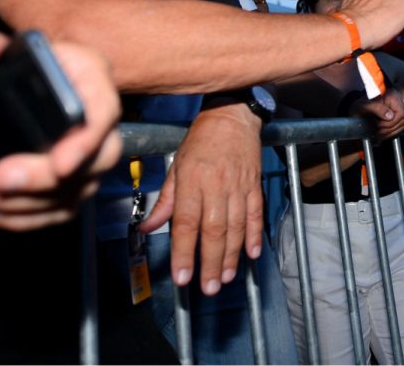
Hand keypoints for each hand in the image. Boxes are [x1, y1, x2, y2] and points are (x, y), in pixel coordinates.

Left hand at [0, 38, 122, 230]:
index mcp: (89, 75)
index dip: (88, 139)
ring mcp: (90, 155)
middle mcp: (99, 117)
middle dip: (46, 178)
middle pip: (97, 158)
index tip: (59, 164)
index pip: (104, 108)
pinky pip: (59, 210)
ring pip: (75, 190)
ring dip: (26, 202)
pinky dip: (23, 216)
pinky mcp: (74, 183)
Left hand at [140, 102, 262, 295]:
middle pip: (213, 230)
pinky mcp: (254, 184)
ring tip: (225, 277)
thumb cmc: (201, 140)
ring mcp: (238, 186)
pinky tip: (252, 253)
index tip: (182, 276)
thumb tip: (147, 227)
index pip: (185, 223)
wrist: (233, 115)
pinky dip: (255, 234)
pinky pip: (256, 213)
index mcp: (192, 181)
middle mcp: (216, 185)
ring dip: (231, 255)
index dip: (184, 251)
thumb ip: (164, 200)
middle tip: (207, 288)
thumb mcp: (176, 165)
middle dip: (210, 262)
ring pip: (236, 226)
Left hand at [355, 89, 403, 140]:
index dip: (390, 123)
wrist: (356, 111)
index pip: (401, 114)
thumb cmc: (359, 107)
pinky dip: (390, 133)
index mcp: (391, 95)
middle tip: (377, 130)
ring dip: (389, 132)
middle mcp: (397, 101)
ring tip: (378, 132)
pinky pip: (399, 128)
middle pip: (403, 121)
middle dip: (389, 128)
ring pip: (402, 126)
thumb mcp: (365, 107)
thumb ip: (377, 109)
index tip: (378, 125)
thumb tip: (390, 116)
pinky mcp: (397, 117)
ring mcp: (398, 109)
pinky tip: (381, 132)